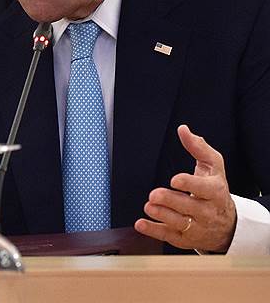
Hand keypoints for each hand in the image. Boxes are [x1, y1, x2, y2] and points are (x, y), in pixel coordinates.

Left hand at [134, 125, 236, 251]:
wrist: (227, 225)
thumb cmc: (215, 190)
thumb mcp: (213, 167)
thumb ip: (198, 148)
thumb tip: (183, 130)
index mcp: (215, 192)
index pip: (204, 189)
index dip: (190, 184)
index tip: (175, 180)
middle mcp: (207, 211)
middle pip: (189, 207)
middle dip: (170, 201)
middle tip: (154, 195)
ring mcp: (196, 227)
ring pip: (179, 223)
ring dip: (161, 215)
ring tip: (149, 206)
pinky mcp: (185, 239)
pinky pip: (169, 236)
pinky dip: (153, 231)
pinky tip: (141, 223)